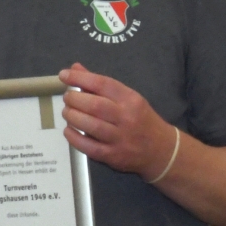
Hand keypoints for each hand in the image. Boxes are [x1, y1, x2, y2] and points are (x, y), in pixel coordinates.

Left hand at [58, 62, 176, 178]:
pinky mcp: (113, 156)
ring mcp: (120, 138)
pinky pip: (89, 147)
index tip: (64, 75)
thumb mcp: (127, 98)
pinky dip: (74, 138)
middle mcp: (127, 118)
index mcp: (130, 99)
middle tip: (67, 98)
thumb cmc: (140, 119)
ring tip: (67, 112)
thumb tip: (75, 69)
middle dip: (74, 99)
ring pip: (91, 126)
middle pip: (95, 105)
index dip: (80, 78)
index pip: (103, 84)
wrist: (161, 150)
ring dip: (72, 117)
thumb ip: (99, 84)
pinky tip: (69, 130)